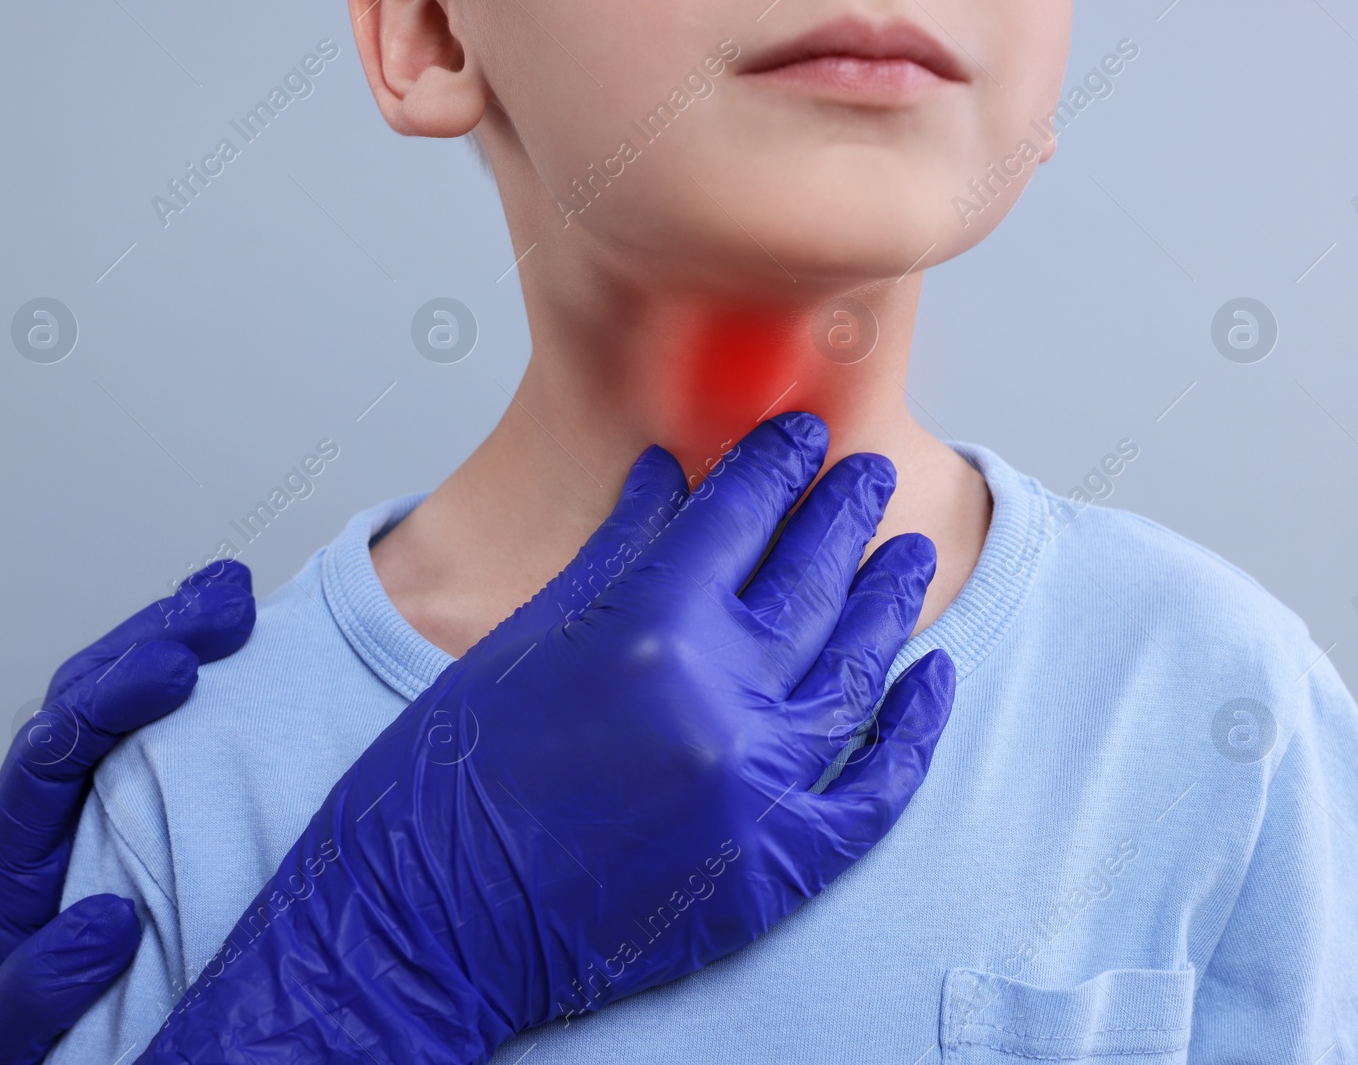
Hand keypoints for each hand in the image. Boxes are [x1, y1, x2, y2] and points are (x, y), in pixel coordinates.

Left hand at [0, 563, 255, 1064]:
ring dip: (170, 635)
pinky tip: (231, 638)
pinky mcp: (134, 803)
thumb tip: (105, 926)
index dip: (108, 704)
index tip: (178, 672)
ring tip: (232, 595)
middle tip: (224, 608)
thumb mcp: (1, 1041)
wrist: (26, 1052)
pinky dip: (190, 671)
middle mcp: (44, 811)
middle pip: (81, 698)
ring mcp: (88, 800)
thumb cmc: (12, 1044)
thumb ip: (37, 990)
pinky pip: (153, 726)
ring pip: (113, 693)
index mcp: (8, 859)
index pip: (48, 756)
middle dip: (151, 642)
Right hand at [141, 412, 953, 1063]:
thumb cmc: (446, 783)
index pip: (736, 513)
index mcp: (645, 626)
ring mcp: (755, 788)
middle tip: (867, 476)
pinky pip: (874, 792)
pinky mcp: (773, 869)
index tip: (798, 435)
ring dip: (887, 603)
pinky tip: (933, 681)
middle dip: (844, 515)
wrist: (424, 923)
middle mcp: (715, 698)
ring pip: (855, 671)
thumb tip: (672, 479)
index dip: (774, 463)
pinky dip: (912, 734)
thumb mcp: (525, 641)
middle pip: (810, 579)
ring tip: (908, 556)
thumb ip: (617, 553)